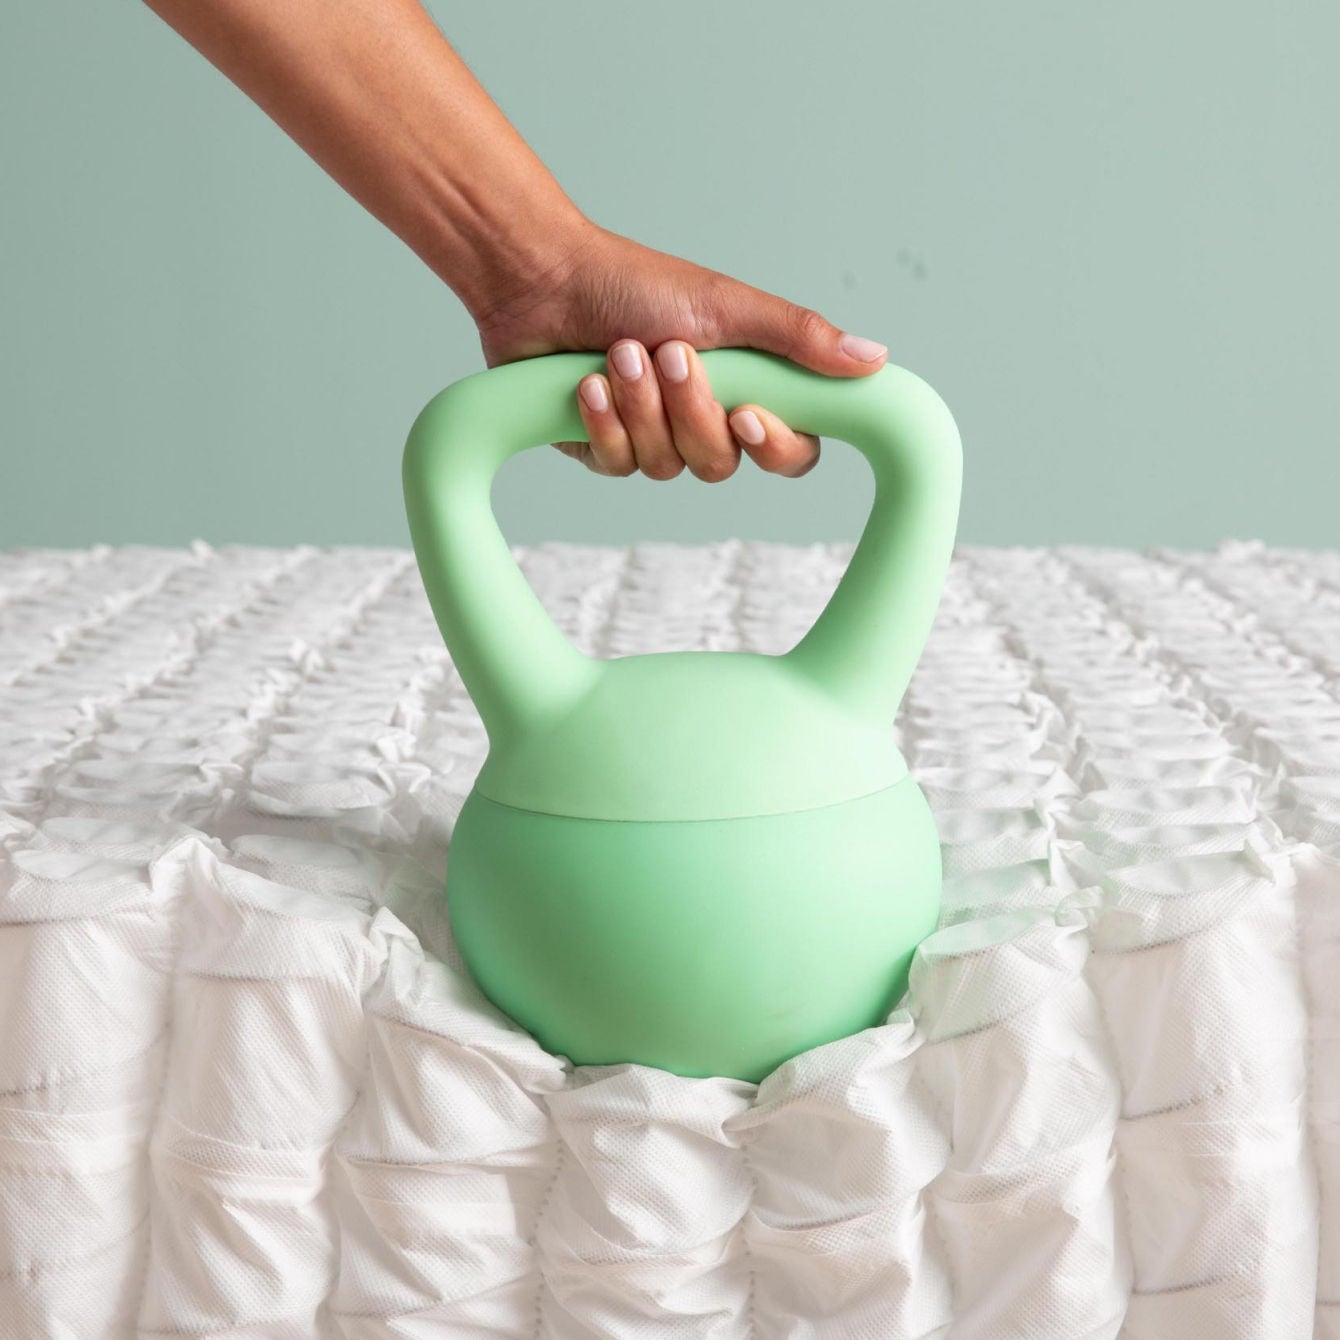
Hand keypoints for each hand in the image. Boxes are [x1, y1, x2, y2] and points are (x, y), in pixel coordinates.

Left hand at [474, 224, 888, 481]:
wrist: (544, 279)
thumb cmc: (635, 282)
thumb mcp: (727, 305)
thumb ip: (798, 338)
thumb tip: (875, 360)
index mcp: (746, 390)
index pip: (790, 452)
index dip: (774, 446)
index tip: (747, 410)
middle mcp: (703, 423)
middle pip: (721, 464)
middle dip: (690, 410)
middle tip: (667, 351)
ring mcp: (652, 441)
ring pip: (666, 466)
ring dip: (642, 406)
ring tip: (619, 351)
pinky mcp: (603, 451)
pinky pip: (617, 465)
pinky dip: (604, 421)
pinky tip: (587, 384)